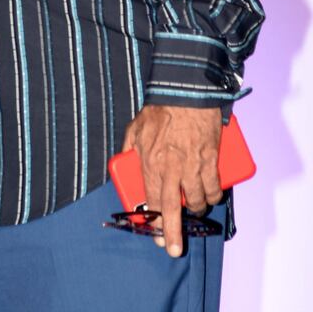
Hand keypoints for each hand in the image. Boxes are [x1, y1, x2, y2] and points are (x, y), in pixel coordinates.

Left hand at [122, 105, 222, 256]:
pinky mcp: (211, 160)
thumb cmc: (159, 108)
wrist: (185, 92)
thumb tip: (125, 160)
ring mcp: (193, 166)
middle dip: (173, 233)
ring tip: (194, 208)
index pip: (152, 200)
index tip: (155, 233)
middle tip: (173, 249)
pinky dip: (214, 196)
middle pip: (173, 209)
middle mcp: (171, 169)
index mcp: (151, 163)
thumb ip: (129, 146)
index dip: (154, 220)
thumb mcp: (135, 127)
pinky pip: (214, 187)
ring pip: (197, 200)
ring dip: (196, 209)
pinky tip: (211, 196)